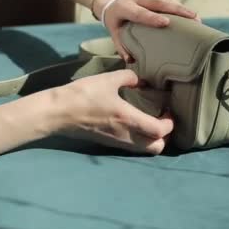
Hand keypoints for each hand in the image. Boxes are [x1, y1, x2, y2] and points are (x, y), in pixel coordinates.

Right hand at [55, 69, 172, 154]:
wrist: (59, 113)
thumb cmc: (83, 95)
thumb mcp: (107, 79)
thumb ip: (128, 77)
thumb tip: (139, 79)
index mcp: (129, 119)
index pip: (160, 131)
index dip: (170, 123)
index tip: (169, 111)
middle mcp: (126, 136)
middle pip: (156, 148)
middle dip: (164, 136)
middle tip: (162, 120)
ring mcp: (117, 142)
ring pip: (144, 150)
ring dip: (152, 139)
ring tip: (149, 122)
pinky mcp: (108, 144)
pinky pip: (132, 147)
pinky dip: (139, 140)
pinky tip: (133, 125)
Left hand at [93, 0, 200, 61]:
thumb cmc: (115, 21)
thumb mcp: (115, 34)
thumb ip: (122, 47)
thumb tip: (132, 61)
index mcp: (123, 7)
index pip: (139, 13)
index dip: (152, 18)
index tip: (166, 22)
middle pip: (158, 1)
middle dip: (177, 10)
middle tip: (194, 18)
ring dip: (180, 8)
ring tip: (195, 18)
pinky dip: (176, 5)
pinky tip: (186, 13)